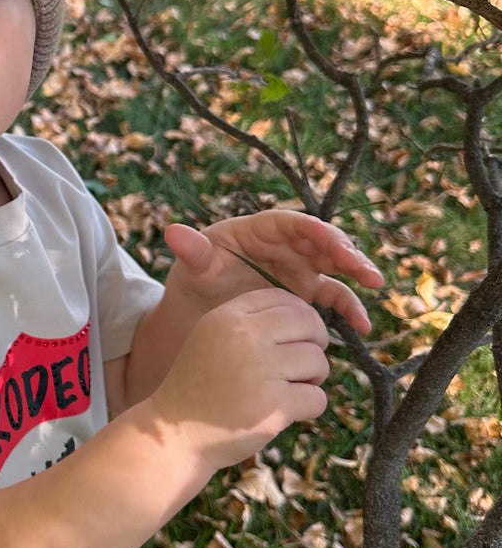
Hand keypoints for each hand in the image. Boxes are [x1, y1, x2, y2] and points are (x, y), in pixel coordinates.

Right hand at [150, 287, 330, 468]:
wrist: (177, 434)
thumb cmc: (200, 386)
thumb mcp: (212, 338)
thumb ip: (250, 322)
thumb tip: (308, 320)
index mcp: (227, 317)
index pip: (282, 299)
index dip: (301, 315)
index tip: (300, 335)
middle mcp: (244, 337)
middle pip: (307, 323)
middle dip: (316, 342)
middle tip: (307, 363)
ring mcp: (260, 371)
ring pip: (317, 360)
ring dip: (313, 378)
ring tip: (291, 390)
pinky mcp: (274, 406)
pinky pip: (317, 398)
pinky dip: (310, 407)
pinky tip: (289, 412)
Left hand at [164, 210, 383, 334]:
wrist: (201, 313)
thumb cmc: (195, 280)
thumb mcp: (192, 266)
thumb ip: (190, 251)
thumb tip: (173, 232)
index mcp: (260, 230)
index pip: (293, 223)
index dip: (317, 231)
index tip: (335, 245)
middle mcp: (285, 246)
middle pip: (321, 242)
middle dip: (345, 251)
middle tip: (363, 268)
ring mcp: (299, 269)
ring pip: (334, 266)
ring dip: (355, 273)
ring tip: (374, 285)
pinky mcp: (305, 294)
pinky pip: (333, 296)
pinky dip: (348, 307)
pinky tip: (361, 324)